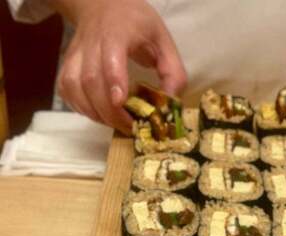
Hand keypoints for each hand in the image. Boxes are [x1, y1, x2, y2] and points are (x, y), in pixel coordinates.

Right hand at [54, 0, 186, 133]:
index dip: (114, 80)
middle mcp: (91, 42)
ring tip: (114, 123)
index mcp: (117, 32)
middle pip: (91, 79)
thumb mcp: (162, 40)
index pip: (110, 56)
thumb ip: (172, 71)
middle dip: (108, 110)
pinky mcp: (66, 65)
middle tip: (128, 126)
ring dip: (93, 112)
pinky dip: (79, 107)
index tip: (121, 102)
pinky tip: (97, 113)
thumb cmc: (136, 25)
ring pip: (74, 86)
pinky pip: (65, 90)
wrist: (102, 5)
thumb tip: (170, 102)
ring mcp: (75, 54)